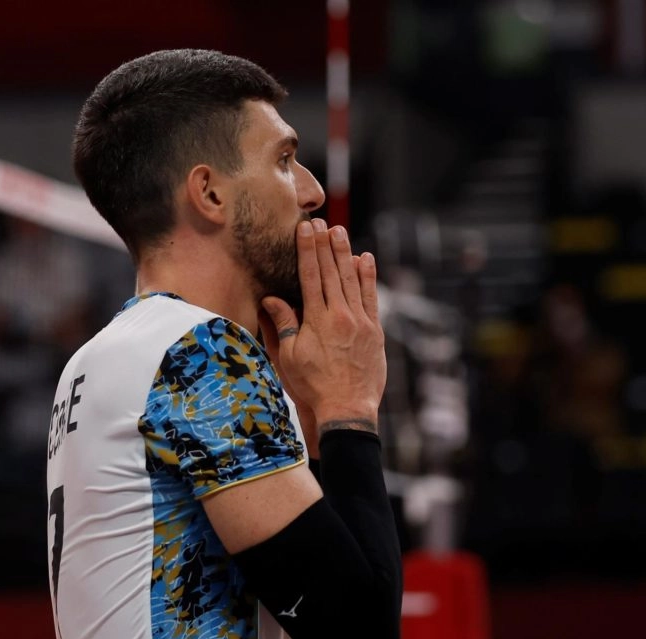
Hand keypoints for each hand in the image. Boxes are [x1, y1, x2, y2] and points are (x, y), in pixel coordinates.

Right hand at [261, 218, 384, 435]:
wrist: (346, 409)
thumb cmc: (312, 386)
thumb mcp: (290, 357)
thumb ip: (283, 324)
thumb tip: (270, 299)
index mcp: (317, 320)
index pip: (311, 276)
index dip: (307, 250)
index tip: (305, 228)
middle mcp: (341, 316)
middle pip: (332, 272)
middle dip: (325, 245)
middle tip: (321, 221)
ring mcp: (361, 322)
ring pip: (352, 280)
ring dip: (345, 254)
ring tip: (340, 232)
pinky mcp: (375, 332)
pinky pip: (371, 298)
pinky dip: (368, 277)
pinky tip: (366, 259)